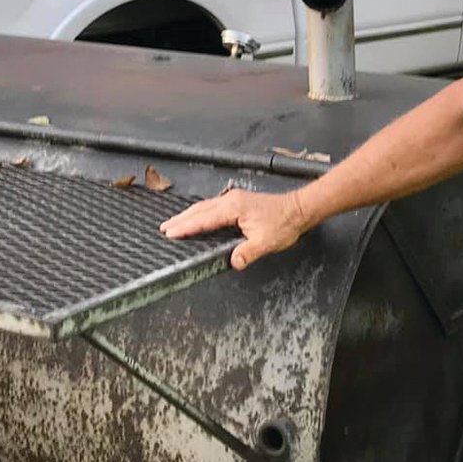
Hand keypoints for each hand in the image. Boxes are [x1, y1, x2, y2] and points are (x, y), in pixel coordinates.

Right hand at [159, 189, 310, 269]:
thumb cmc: (284, 223)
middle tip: (164, 228)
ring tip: (174, 223)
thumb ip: (247, 253)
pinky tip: (196, 218)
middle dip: (181, 219)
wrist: (299, 209)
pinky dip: (200, 212)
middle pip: (200, 210)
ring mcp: (234, 198)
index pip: (204, 219)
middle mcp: (231, 200)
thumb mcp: (266, 242)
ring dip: (189, 215)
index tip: (171, 233)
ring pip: (205, 206)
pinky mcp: (238, 200)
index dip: (186, 227)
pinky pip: (213, 206)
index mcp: (234, 208)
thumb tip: (233, 263)